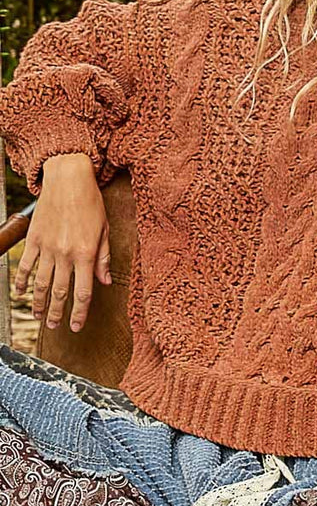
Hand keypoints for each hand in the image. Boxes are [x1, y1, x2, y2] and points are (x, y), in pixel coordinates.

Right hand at [14, 153, 111, 332]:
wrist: (68, 179)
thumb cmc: (90, 202)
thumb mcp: (105, 230)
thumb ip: (103, 259)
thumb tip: (105, 282)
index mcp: (87, 253)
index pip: (84, 292)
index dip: (80, 313)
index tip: (76, 326)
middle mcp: (66, 254)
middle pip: (60, 292)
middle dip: (57, 313)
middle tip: (55, 326)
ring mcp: (48, 247)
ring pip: (41, 283)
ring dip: (39, 303)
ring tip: (39, 316)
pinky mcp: (34, 239)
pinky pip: (26, 265)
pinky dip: (22, 281)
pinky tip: (21, 293)